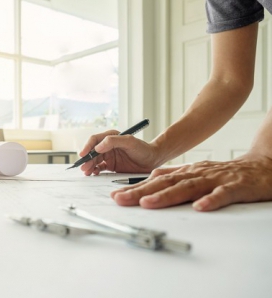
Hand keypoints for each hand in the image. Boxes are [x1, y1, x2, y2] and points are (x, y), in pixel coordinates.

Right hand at [78, 130, 158, 175]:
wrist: (152, 160)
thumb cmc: (143, 149)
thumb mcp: (130, 142)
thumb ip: (113, 141)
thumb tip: (98, 146)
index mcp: (111, 137)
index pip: (95, 140)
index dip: (87, 146)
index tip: (83, 154)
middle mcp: (108, 146)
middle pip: (93, 152)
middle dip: (87, 159)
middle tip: (84, 167)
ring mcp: (109, 156)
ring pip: (94, 160)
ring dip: (89, 165)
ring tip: (87, 172)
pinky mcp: (111, 165)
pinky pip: (100, 167)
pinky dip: (95, 170)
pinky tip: (94, 173)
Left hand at [111, 153, 271, 210]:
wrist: (259, 167)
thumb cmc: (225, 172)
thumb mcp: (196, 171)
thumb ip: (176, 173)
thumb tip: (153, 175)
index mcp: (187, 172)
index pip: (157, 180)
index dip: (136, 187)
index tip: (117, 195)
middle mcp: (197, 174)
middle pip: (166, 183)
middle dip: (141, 192)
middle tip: (120, 199)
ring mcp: (215, 180)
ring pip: (188, 187)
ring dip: (166, 195)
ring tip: (147, 203)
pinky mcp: (234, 187)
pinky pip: (222, 195)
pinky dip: (210, 200)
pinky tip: (198, 207)